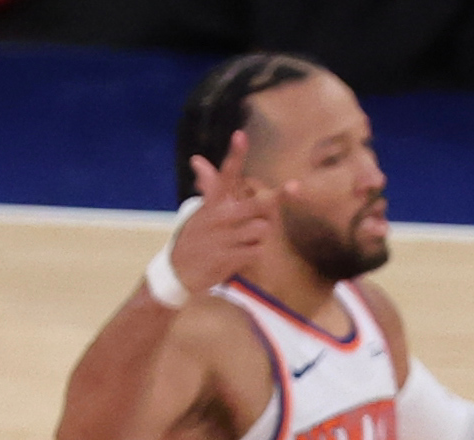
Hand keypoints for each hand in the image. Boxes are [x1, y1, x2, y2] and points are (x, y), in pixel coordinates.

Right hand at [169, 130, 294, 296]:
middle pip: (256, 204)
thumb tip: (198, 160)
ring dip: (261, 233)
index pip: (225, 175)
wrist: (179, 270)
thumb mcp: (199, 211)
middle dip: (276, 200)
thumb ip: (208, 187)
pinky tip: (244, 252)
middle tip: (294, 188)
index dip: (235, 155)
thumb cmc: (194, 237)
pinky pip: (257, 250)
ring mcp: (225, 238)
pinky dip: (256, 251)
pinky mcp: (229, 258)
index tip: (241, 135)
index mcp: (212, 203)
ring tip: (248, 237)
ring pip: (262, 229)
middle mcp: (219, 217)